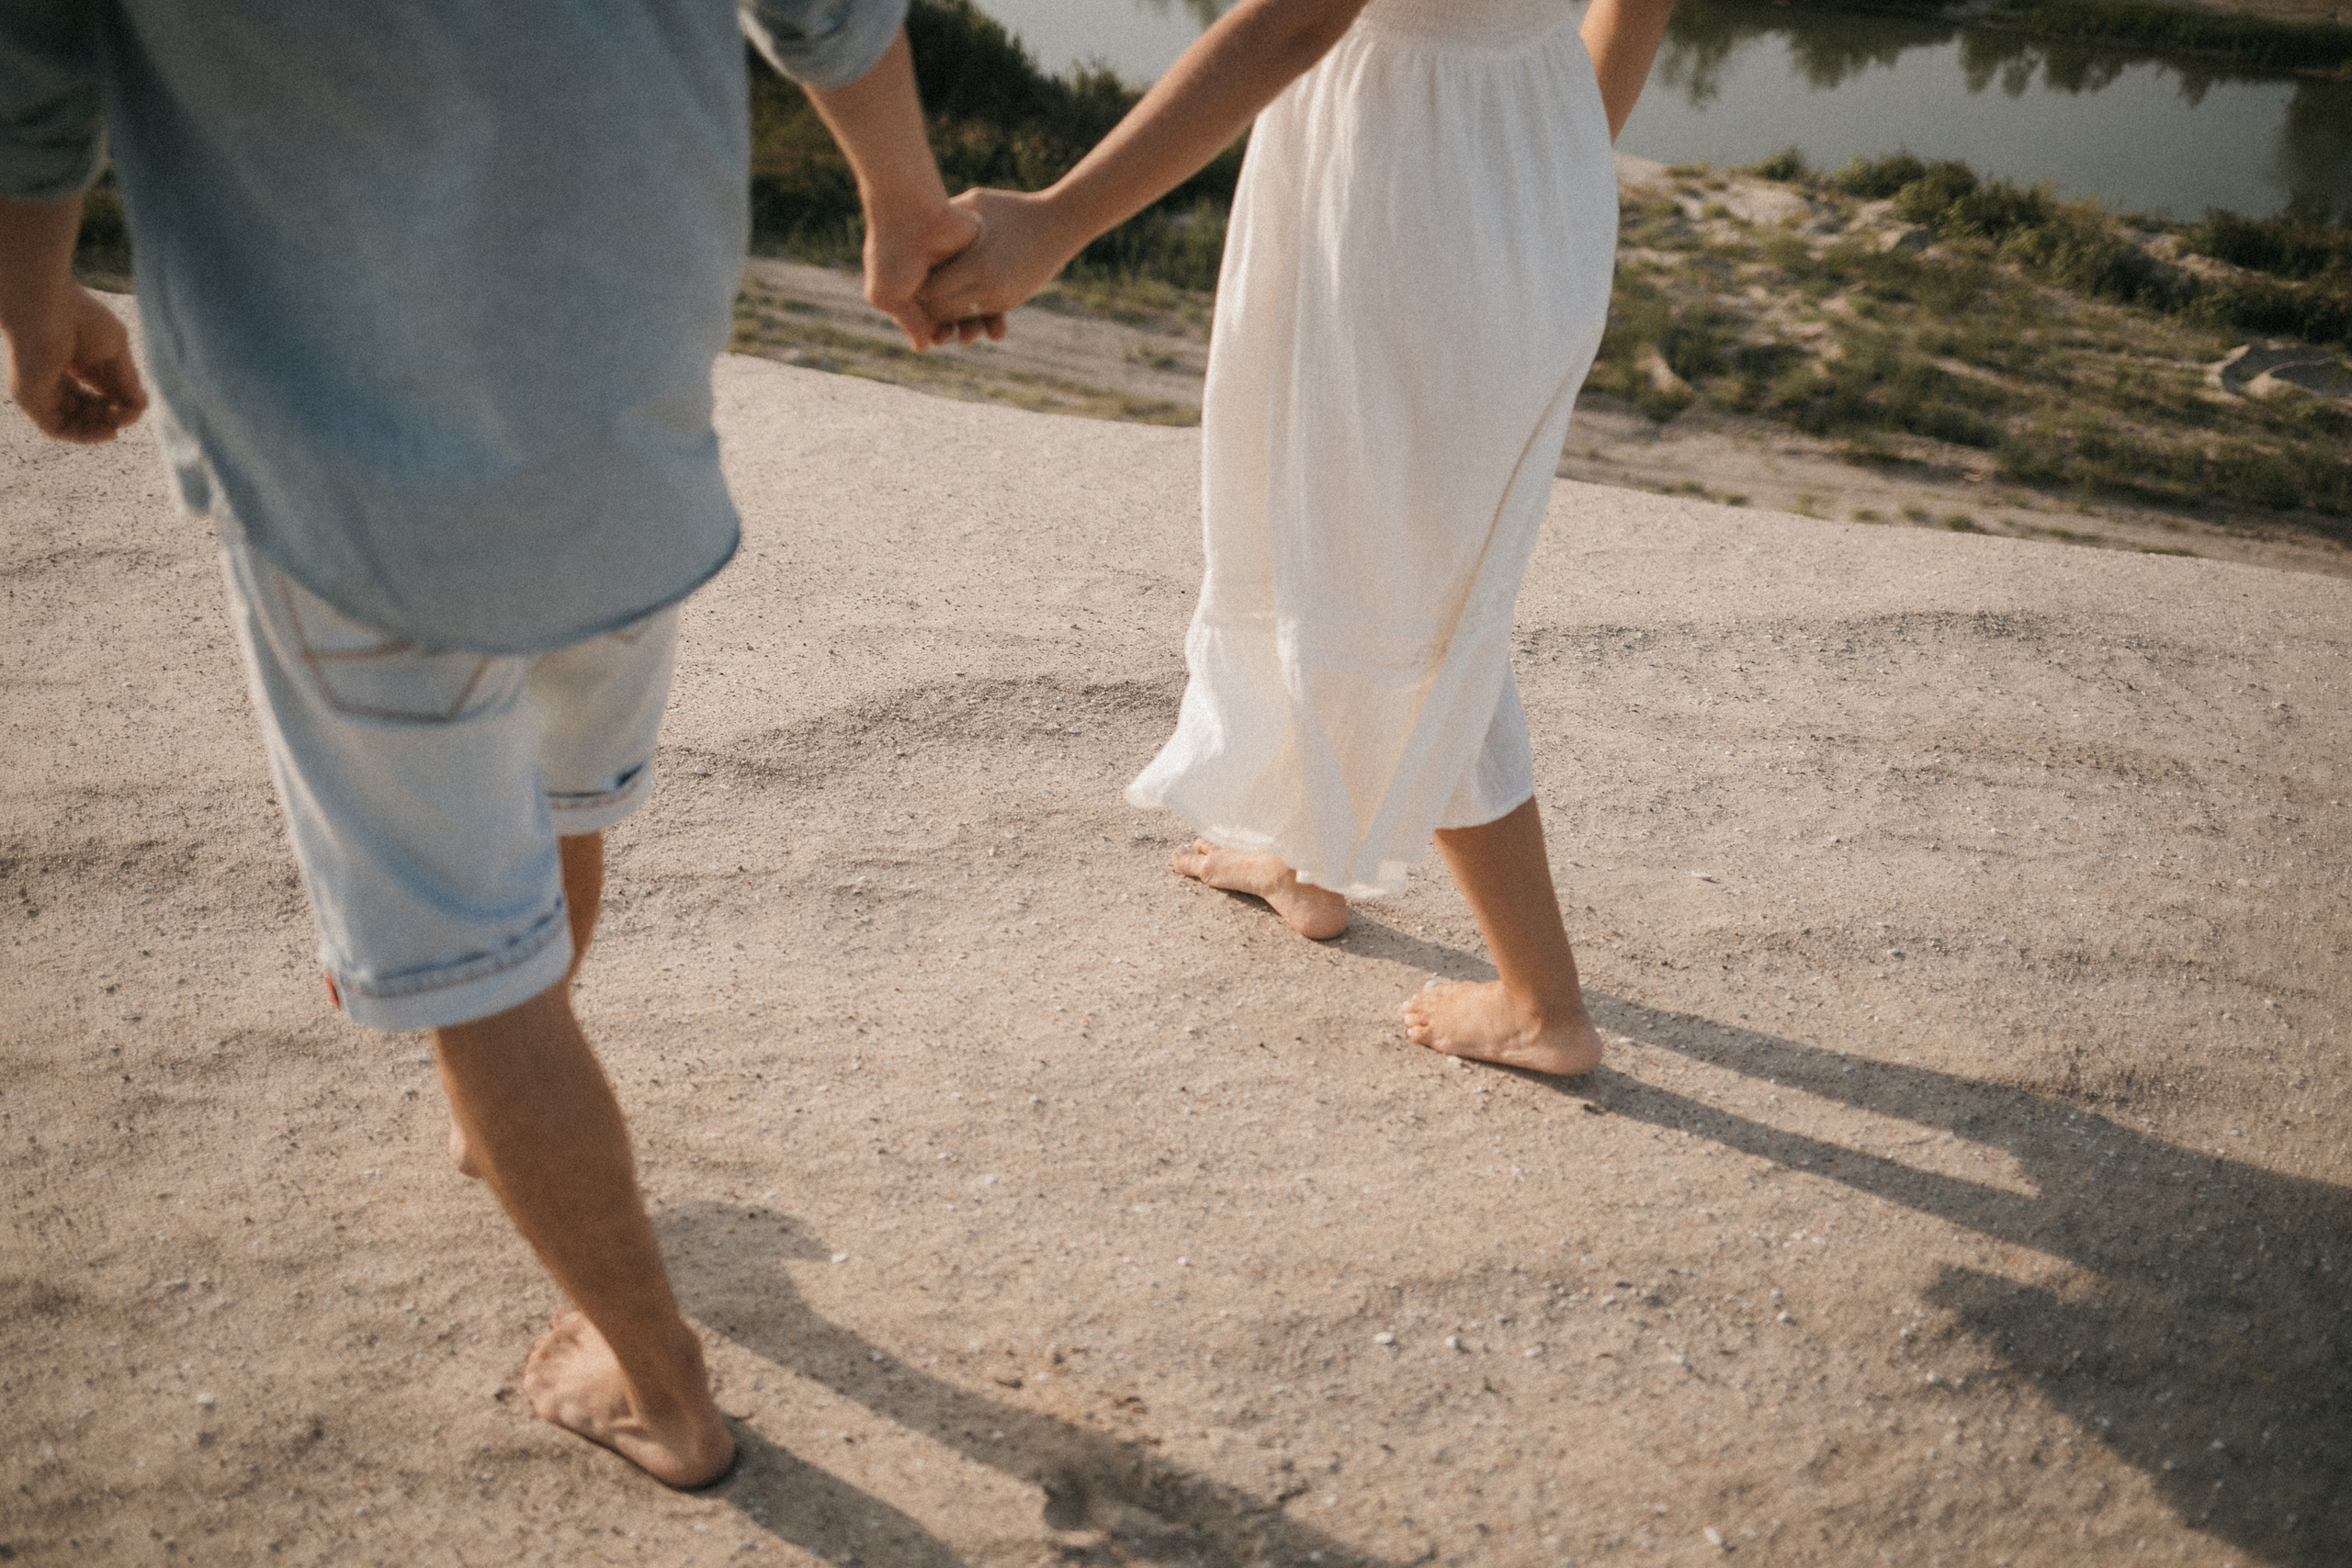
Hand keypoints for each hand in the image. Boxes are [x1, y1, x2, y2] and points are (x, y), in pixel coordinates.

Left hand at [4, 281, 146, 444]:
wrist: (47, 307)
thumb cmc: (80, 318)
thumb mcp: (116, 352)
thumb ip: (127, 381)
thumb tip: (143, 407)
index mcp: (73, 363)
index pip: (98, 394)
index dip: (120, 404)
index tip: (137, 405)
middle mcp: (55, 379)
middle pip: (87, 411)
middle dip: (111, 416)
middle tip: (128, 414)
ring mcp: (41, 390)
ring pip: (72, 423)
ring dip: (100, 429)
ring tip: (118, 424)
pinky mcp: (31, 399)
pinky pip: (57, 428)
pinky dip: (84, 435)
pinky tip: (108, 432)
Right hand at [863, 199, 1001, 349]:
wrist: (912, 212)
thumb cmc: (893, 253)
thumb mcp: (888, 294)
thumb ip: (909, 321)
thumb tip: (923, 347)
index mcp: (913, 286)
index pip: (931, 318)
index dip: (937, 331)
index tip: (939, 338)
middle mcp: (938, 278)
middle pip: (956, 314)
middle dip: (959, 328)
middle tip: (960, 336)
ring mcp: (959, 268)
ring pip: (975, 304)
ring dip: (977, 322)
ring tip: (977, 331)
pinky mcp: (979, 257)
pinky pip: (994, 287)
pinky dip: (996, 307)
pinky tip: (997, 322)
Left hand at [917, 188, 1075, 337]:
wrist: (1060, 224)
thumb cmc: (1013, 208)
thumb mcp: (977, 203)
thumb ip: (946, 216)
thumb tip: (915, 222)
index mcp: (976, 263)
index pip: (930, 290)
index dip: (915, 287)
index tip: (907, 275)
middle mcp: (989, 288)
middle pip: (941, 312)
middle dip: (926, 306)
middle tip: (913, 293)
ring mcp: (1002, 298)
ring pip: (959, 319)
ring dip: (945, 314)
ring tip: (932, 300)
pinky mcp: (1011, 302)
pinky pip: (979, 315)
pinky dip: (965, 311)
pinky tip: (956, 300)